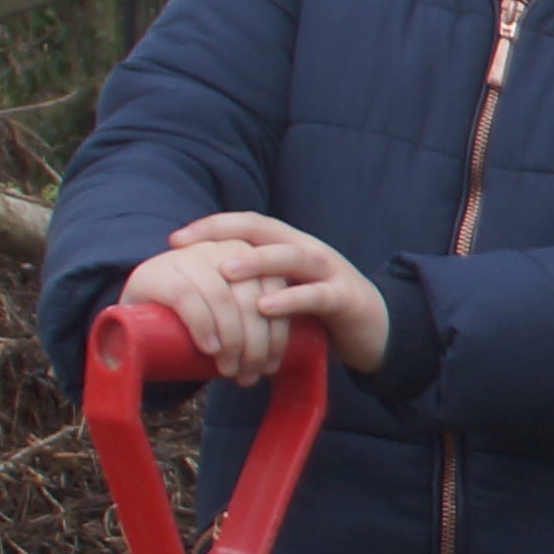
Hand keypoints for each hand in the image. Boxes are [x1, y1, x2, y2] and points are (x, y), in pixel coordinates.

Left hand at [129, 216, 389, 379]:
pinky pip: (315, 295)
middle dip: (223, 233)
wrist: (378, 329)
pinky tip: (266, 308)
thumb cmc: (320, 313)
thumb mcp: (283, 291)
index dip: (212, 226)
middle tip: (188, 246)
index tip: (175, 239)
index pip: (248, 224)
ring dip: (256, 262)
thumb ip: (252, 288)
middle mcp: (308, 249)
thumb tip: (199, 300)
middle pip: (264, 229)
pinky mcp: (345, 298)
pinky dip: (290, 300)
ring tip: (224, 271)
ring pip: (290, 256)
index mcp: (289, 246)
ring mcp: (329, 271)